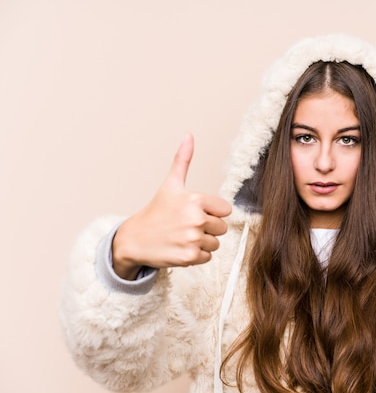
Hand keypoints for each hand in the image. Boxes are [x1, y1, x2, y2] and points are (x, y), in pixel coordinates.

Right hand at [112, 133, 231, 279]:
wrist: (134, 239)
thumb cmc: (155, 211)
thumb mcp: (170, 185)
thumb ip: (183, 161)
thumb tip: (189, 135)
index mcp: (195, 200)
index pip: (225, 210)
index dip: (212, 212)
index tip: (195, 212)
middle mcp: (196, 219)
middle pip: (222, 228)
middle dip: (207, 228)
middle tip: (186, 226)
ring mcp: (192, 239)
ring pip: (215, 243)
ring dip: (202, 243)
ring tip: (182, 237)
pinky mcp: (189, 257)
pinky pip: (207, 257)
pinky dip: (196, 256)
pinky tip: (180, 248)